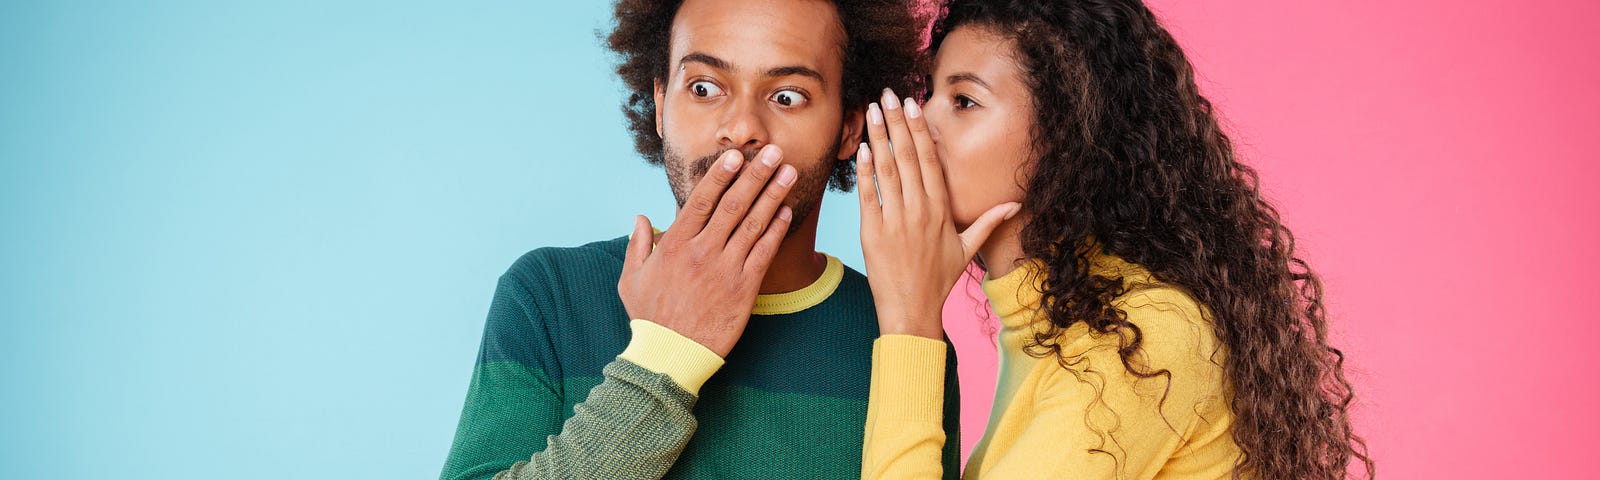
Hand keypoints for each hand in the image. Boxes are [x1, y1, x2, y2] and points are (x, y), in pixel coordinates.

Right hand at [618, 145, 796, 356]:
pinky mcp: (743, 289)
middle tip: (774, 151)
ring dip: (773, 195)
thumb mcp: (632, 279)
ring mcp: (724, 270)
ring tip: (788, 173)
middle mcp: (701, 252)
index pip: (702, 200)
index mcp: (674, 244)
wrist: (671, 355)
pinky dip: (775, 231)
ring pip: (753, 225)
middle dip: (756, 175)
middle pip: (733, 205)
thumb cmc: (650, 318)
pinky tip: (786, 213)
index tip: (736, 156)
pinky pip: (763, 253)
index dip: (722, 176)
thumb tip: (641, 217)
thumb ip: (637, 245)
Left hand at [857, 89, 1019, 338]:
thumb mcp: (966, 250)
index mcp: (941, 210)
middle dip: (897, 122)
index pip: (930, 160)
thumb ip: (987, 222)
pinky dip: (865, 170)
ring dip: (879, 136)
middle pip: (907, 157)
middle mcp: (920, 210)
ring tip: (872, 110)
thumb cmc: (938, 281)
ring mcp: (896, 220)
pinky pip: (869, 195)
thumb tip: (1014, 205)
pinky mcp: (873, 233)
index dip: (920, 130)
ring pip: (888, 170)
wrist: (912, 311)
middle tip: (887, 94)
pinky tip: (863, 147)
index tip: (913, 105)